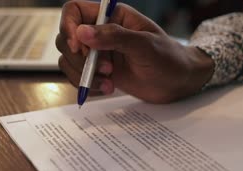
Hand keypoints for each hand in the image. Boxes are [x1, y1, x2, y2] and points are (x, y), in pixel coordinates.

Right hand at [56, 1, 213, 103]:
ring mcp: (97, 53)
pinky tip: (107, 88)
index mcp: (111, 15)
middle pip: (66, 38)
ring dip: (84, 75)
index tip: (78, 47)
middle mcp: (100, 32)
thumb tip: (82, 33)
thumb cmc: (167, 58)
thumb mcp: (144, 45)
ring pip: (69, 60)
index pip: (74, 10)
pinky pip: (77, 76)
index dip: (68, 26)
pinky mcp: (98, 71)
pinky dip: (87, 86)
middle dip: (80, 59)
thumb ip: (114, 37)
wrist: (177, 83)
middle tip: (106, 69)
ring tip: (108, 83)